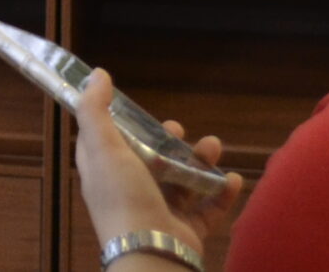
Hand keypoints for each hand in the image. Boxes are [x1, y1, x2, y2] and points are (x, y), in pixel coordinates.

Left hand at [72, 71, 242, 256]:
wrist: (152, 253)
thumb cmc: (124, 198)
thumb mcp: (103, 148)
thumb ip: (95, 111)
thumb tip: (96, 74)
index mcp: (104, 172)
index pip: (106, 142)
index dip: (119, 124)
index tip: (135, 108)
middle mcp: (129, 190)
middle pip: (149, 159)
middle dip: (167, 141)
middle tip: (179, 130)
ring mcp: (159, 211)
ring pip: (181, 181)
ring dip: (200, 162)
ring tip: (215, 147)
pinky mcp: (186, 229)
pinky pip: (207, 209)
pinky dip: (221, 194)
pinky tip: (233, 180)